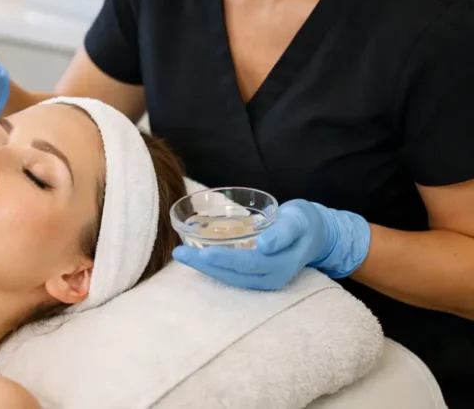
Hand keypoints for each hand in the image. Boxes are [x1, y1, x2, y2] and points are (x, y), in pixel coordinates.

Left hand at [172, 199, 370, 289]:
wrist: (320, 234)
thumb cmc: (306, 222)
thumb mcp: (299, 220)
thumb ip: (284, 232)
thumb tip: (264, 245)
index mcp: (280, 265)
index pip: (245, 265)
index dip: (222, 260)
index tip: (201, 252)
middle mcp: (271, 277)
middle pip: (232, 275)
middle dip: (204, 266)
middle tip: (178, 253)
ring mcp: (265, 279)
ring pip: (230, 278)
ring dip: (205, 268)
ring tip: (182, 255)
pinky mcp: (259, 275)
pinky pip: (233, 274)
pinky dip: (215, 267)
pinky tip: (198, 258)